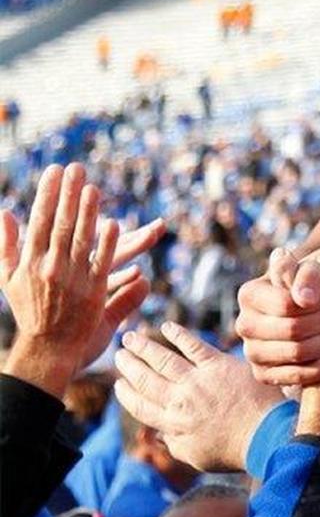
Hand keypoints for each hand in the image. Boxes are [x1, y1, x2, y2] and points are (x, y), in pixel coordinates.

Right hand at [0, 164, 147, 397]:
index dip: (48, 194)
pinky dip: (106, 244)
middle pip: (62, 224)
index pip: (40, 220)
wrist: (48, 348)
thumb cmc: (28, 311)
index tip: (54, 171)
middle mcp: (51, 268)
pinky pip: (101, 264)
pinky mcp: (94, 293)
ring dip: (88, 212)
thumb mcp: (7, 277)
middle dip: (69, 194)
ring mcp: (73, 280)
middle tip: (77, 168)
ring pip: (82, 240)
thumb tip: (5, 212)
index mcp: (30, 261)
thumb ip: (6, 245)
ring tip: (93, 188)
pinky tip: (112, 224)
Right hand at [114, 323, 281, 471]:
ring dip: (143, 347)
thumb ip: (176, 446)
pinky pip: (192, 345)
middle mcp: (181, 400)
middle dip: (129, 366)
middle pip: (146, 379)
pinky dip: (177, 334)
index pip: (141, 407)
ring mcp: (198, 381)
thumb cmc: (237, 450)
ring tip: (131, 337)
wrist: (269, 436)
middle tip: (120, 354)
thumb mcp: (199, 458)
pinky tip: (166, 326)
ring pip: (162, 359)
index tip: (119, 385)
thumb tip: (160, 436)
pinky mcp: (218, 365)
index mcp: (174, 424)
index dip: (127, 395)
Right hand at [235, 247, 319, 387]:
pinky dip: (317, 369)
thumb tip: (305, 298)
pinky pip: (291, 376)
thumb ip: (308, 274)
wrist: (316, 316)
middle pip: (289, 329)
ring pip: (293, 353)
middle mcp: (246, 323)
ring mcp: (252, 351)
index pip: (285, 304)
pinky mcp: (263, 374)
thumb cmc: (314, 288)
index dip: (316, 308)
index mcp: (250, 294)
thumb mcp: (316, 271)